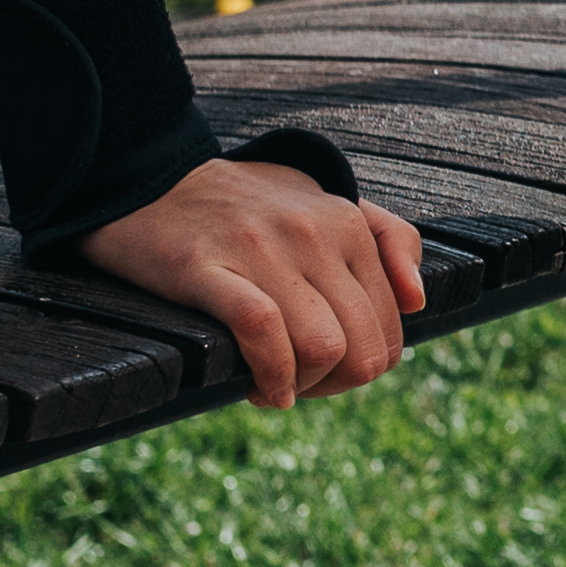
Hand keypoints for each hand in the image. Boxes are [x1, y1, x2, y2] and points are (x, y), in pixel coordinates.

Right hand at [82, 155, 426, 406]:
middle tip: (300, 385)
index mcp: (347, 224)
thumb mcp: (325, 202)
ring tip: (273, 386)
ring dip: (302, 387)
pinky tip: (259, 389)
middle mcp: (315, 234)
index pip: (390, 328)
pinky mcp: (208, 267)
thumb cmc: (244, 204)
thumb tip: (416, 301)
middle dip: (336, 385)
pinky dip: (270, 377)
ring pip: (324, 348)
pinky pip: (263, 334)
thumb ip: (387, 239)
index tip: (324, 370)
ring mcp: (262, 250)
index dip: (363, 367)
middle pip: (364, 348)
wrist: (149, 178)